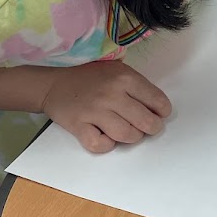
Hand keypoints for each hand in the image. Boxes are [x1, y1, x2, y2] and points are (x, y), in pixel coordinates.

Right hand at [39, 60, 171, 153]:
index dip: (162, 112)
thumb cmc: (90, 78)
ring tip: (128, 132)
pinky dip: (106, 145)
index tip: (159, 115)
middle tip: (147, 128)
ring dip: (131, 137)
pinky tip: (106, 136)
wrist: (54, 84)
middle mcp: (112, 94)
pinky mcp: (79, 126)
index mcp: (125, 78)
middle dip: (151, 128)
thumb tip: (158, 109)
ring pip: (127, 135)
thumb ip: (137, 86)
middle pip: (146, 122)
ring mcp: (94, 111)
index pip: (158, 101)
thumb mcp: (117, 70)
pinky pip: (101, 145)